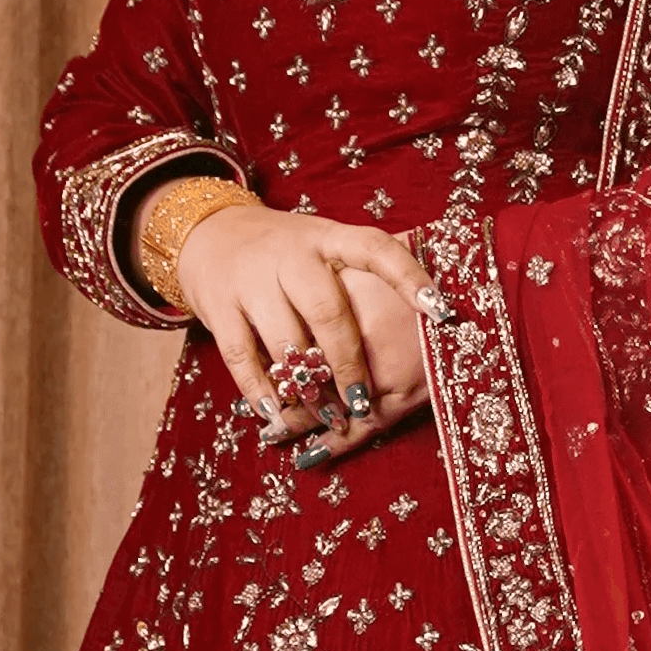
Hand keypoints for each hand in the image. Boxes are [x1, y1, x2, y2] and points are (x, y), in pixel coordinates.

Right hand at [171, 202, 450, 455]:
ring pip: (286, 340)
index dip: (409, 277)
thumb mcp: (324, 244)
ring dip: (309, 387)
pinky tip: (277, 414)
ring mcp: (251, 279)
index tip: (440, 310)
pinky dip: (262, 391)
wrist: (210, 234)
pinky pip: (243, 357)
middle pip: (327, 310)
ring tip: (328, 416)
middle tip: (363, 401)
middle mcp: (291, 254)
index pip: (375, 248)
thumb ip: (362, 270)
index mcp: (327, 237)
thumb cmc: (286, 250)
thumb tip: (430, 296)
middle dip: (348, 362)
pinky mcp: (219, 306)